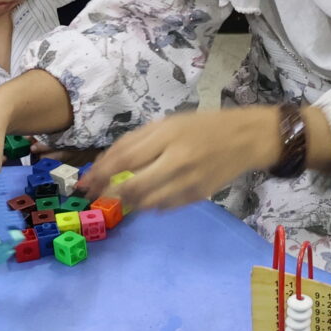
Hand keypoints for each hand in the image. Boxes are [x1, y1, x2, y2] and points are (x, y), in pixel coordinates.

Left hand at [87, 107, 277, 215]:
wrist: (245, 138)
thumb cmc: (202, 126)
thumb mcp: (167, 124)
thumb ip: (137, 142)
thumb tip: (105, 165)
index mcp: (167, 136)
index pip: (124, 160)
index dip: (100, 174)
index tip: (84, 184)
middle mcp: (177, 160)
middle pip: (132, 186)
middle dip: (109, 194)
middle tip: (97, 197)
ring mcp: (189, 181)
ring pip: (147, 202)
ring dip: (128, 203)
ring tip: (120, 198)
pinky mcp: (198, 196)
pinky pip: (165, 207)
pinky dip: (151, 205)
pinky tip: (148, 198)